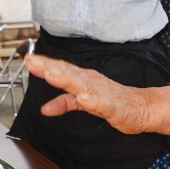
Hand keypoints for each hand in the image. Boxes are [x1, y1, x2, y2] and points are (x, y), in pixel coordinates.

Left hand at [26, 55, 149, 134]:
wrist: (141, 107)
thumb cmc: (113, 101)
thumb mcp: (84, 102)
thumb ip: (64, 103)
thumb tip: (44, 109)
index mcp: (83, 79)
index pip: (61, 69)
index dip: (44, 64)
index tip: (28, 59)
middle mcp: (90, 81)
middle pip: (67, 73)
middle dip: (50, 67)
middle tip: (32, 61)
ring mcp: (102, 92)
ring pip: (82, 84)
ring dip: (66, 79)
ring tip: (51, 74)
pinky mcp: (113, 105)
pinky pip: (102, 102)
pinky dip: (92, 100)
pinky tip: (83, 98)